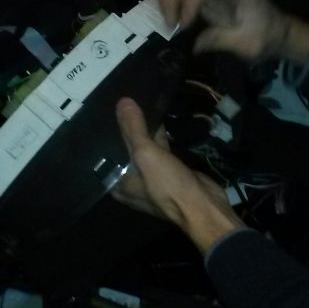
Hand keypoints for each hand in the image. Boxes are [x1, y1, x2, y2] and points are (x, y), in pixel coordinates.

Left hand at [112, 98, 243, 254]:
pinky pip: (160, 151)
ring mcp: (152, 178)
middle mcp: (131, 182)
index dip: (105, 134)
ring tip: (138, 105)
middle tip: (122, 103)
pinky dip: (158, 137)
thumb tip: (122, 102)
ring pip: (143, 150)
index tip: (104, 111)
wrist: (203, 206)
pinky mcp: (170, 173)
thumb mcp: (146, 154)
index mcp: (118, 183)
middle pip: (124, 151)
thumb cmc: (167, 185)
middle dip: (125, 130)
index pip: (106, 155)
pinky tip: (158, 119)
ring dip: (143, 132)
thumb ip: (133, 129)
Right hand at [159, 0, 308, 65]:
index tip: (184, 26)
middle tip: (170, 25)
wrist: (279, 31)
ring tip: (171, 23)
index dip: (189, 2)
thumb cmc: (267, 37)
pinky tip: (175, 19)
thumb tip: (193, 45)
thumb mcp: (247, 45)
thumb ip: (220, 40)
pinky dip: (173, 0)